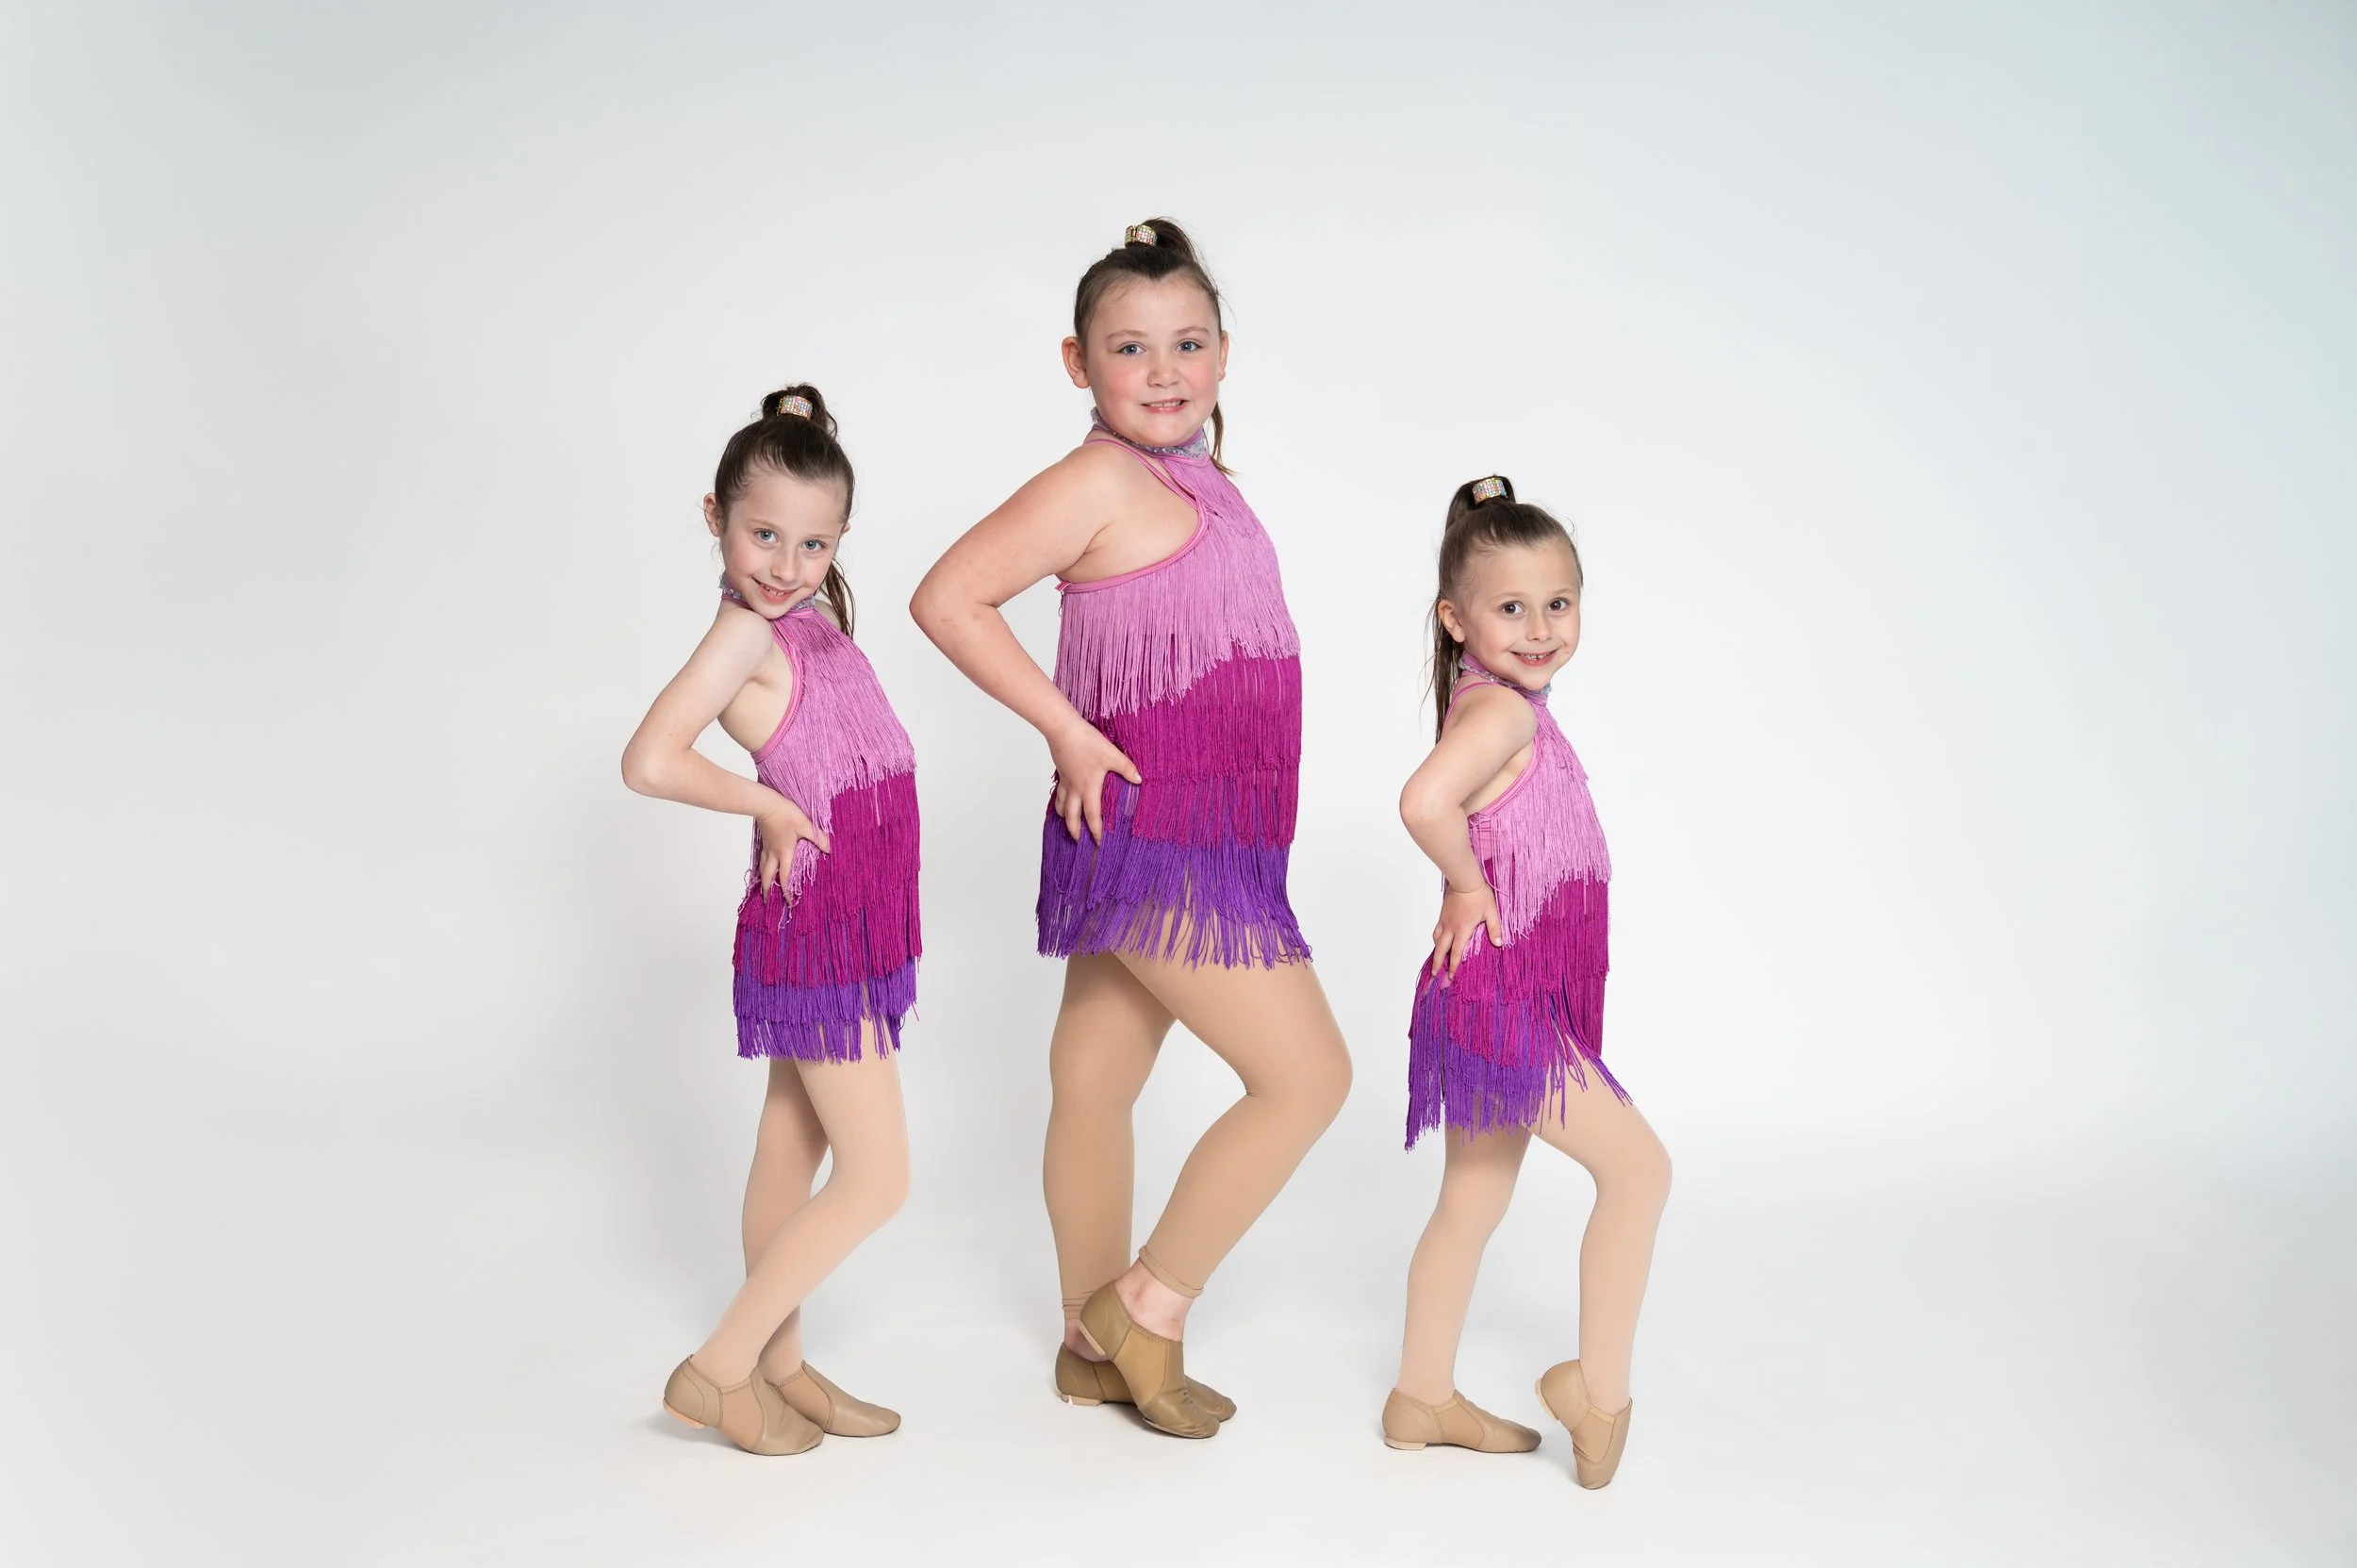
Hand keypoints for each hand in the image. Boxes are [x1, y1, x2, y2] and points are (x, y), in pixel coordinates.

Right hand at [755, 795, 830, 893]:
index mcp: (784, 853)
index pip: (785, 877)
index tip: (789, 903)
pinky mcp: (764, 840)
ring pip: (762, 867)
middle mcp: (773, 853)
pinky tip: (764, 865)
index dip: (787, 891)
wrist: (765, 803)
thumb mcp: (805, 825)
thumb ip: (818, 837)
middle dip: (767, 890)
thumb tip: (830, 849)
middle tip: (766, 900)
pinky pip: (762, 858)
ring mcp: (767, 847)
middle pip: (767, 876)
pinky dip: (762, 866)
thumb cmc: (784, 813)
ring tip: (764, 886)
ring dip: (763, 878)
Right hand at [1048, 719, 1142, 842]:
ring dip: (1065, 816)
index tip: (1099, 843)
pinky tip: (1064, 798)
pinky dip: (1060, 800)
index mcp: (1088, 788)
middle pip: (1071, 817)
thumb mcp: (1112, 755)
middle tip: (1078, 841)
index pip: (1092, 816)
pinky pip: (1059, 791)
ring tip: (1068, 821)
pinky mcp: (1061, 771)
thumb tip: (1139, 780)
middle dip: (1075, 831)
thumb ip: (1127, 768)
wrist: (1062, 730)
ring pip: (1062, 805)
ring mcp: (1065, 780)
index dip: (1096, 831)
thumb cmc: (1086, 743)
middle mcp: (1075, 788)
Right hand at [1430, 882, 1503, 981]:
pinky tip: (1439, 940)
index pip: (1456, 952)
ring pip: (1436, 939)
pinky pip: (1436, 930)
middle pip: (1441, 949)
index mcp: (1463, 929)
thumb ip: (1495, 929)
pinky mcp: (1442, 914)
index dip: (1453, 966)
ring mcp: (1445, 920)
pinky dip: (1436, 939)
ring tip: (1437, 958)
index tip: (1451, 976)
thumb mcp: (1491, 912)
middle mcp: (1451, 927)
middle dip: (1438, 963)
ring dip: (1436, 950)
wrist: (1464, 880)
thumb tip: (1499, 944)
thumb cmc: (1479, 895)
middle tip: (1436, 974)